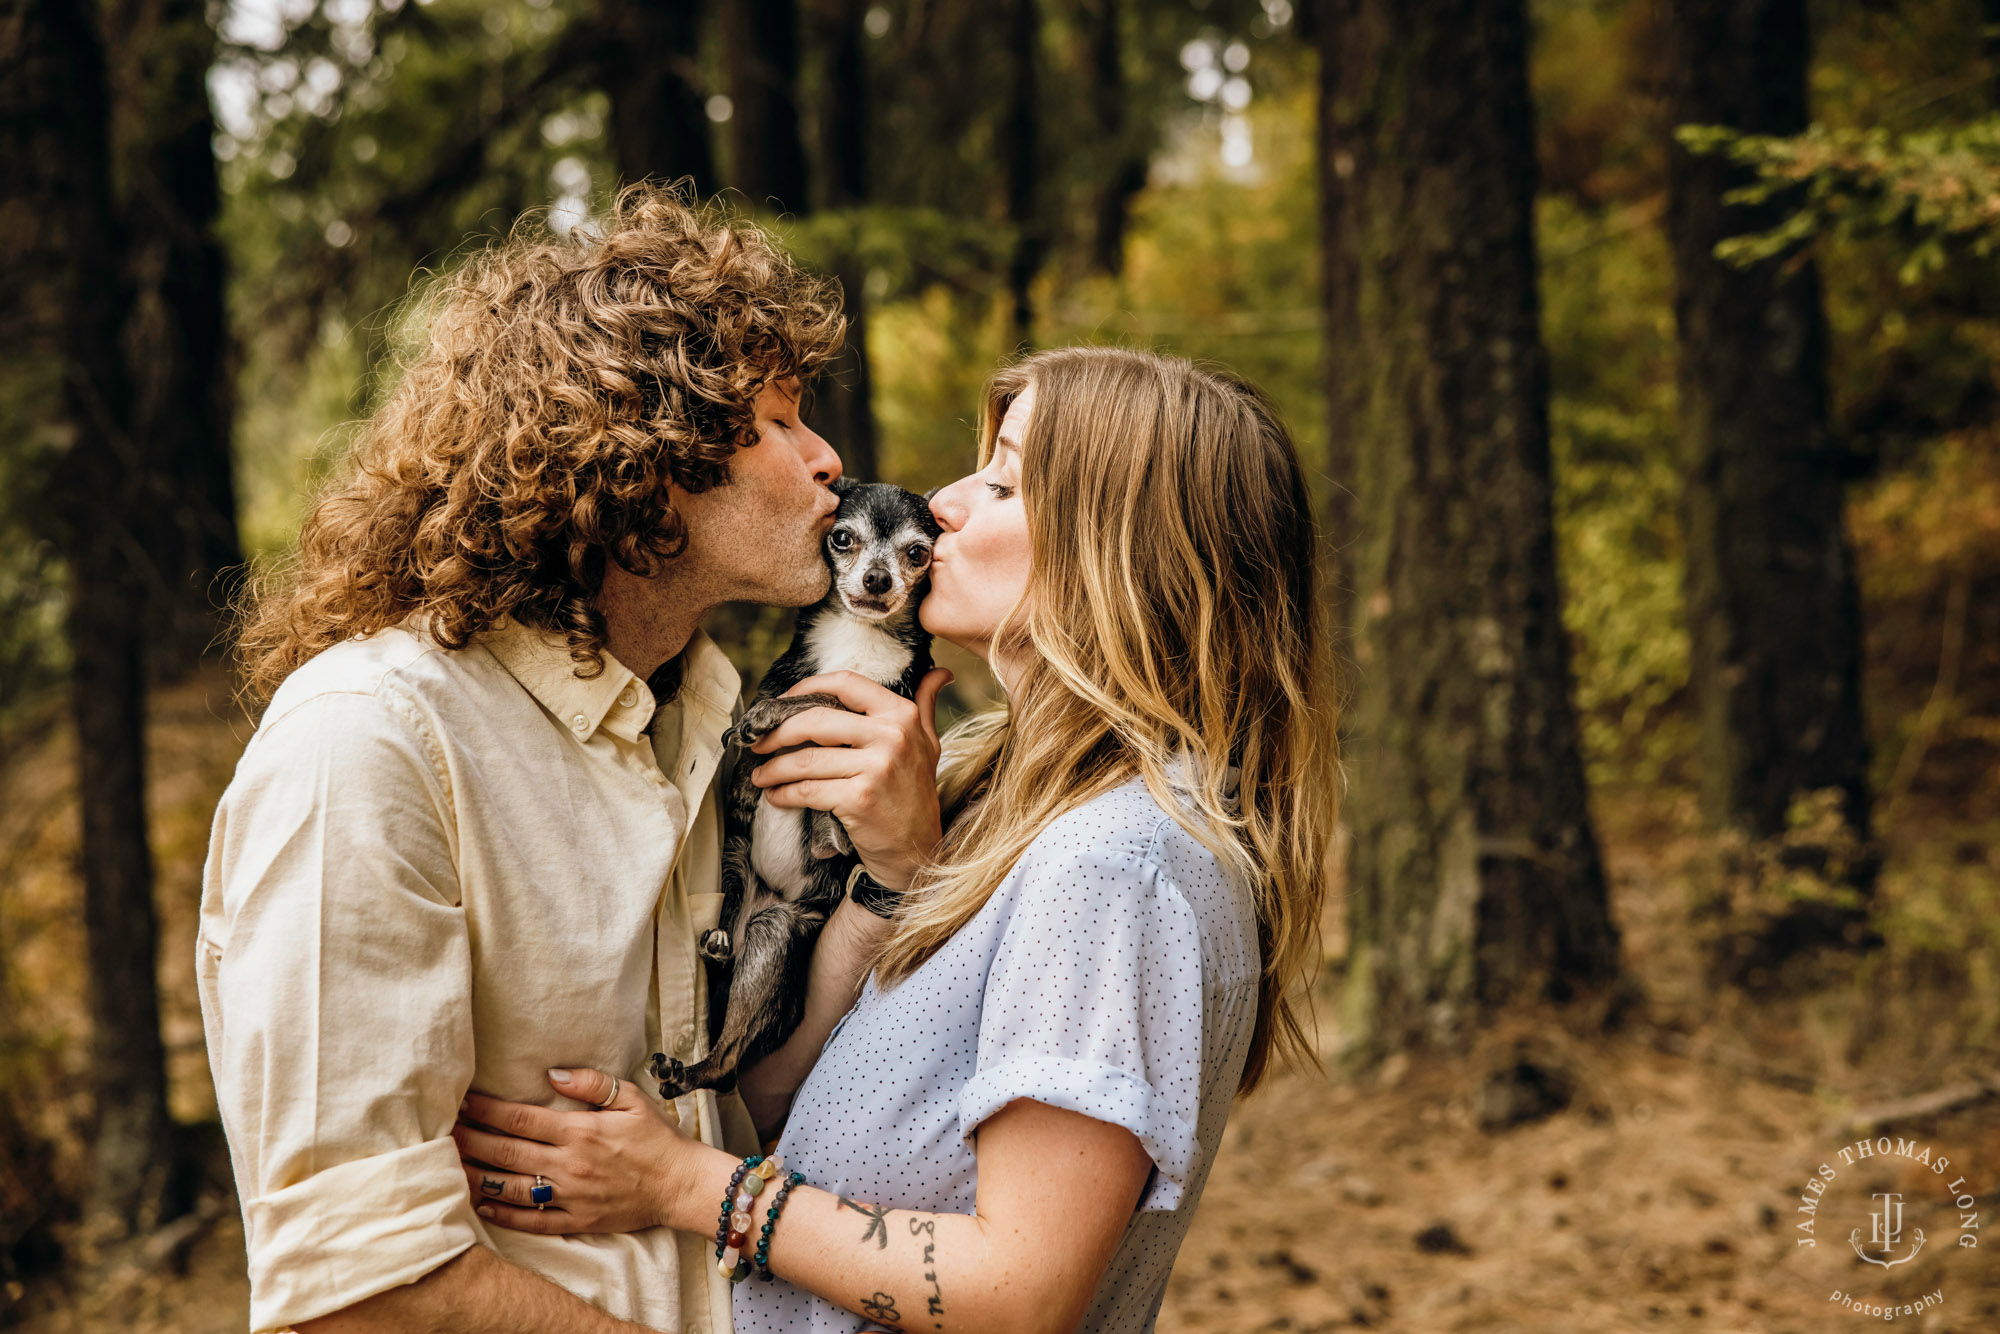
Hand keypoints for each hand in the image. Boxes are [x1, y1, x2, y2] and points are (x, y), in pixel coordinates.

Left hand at [453, 1068, 704, 1235]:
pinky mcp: (575, 1221)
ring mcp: (569, 1196)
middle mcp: (568, 1164)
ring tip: (450, 1166)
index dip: (487, 1110)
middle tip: (443, 1131)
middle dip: (470, 1140)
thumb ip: (592, 1083)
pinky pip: (530, 1221)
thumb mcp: (632, 1098)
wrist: (679, 1184)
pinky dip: (502, 1214)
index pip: (520, 1118)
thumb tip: (552, 1072)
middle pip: (505, 1152)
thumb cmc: (656, 1137)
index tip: (463, 1102)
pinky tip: (481, 1204)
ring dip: (476, 1176)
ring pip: (510, 1188)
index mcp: (579, 1131)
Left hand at [747, 668, 950, 888]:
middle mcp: (891, 736)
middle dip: (778, 732)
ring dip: (773, 768)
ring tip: (761, 774)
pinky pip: (807, 790)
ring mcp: (876, 768)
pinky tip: (776, 795)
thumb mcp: (928, 743)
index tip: (784, 702)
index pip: (846, 683)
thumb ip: (926, 704)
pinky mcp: (859, 798)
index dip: (808, 687)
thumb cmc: (916, 793)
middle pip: (816, 720)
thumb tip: (941, 672)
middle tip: (759, 743)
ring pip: (806, 759)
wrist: (918, 848)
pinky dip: (784, 793)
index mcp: (902, 715)